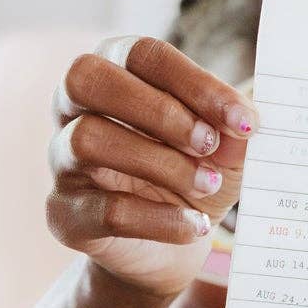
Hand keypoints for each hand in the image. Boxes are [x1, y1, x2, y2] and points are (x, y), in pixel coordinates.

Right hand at [45, 36, 257, 297]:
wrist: (168, 252)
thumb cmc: (192, 182)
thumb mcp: (225, 155)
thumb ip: (234, 134)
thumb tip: (245, 124)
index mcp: (116, 73)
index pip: (143, 55)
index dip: (195, 83)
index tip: (243, 120)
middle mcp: (75, 108)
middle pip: (89, 78)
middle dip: (157, 110)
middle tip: (209, 143)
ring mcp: (63, 160)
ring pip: (89, 139)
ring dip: (160, 163)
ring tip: (207, 184)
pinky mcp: (66, 214)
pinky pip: (104, 209)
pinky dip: (158, 218)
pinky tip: (195, 225)